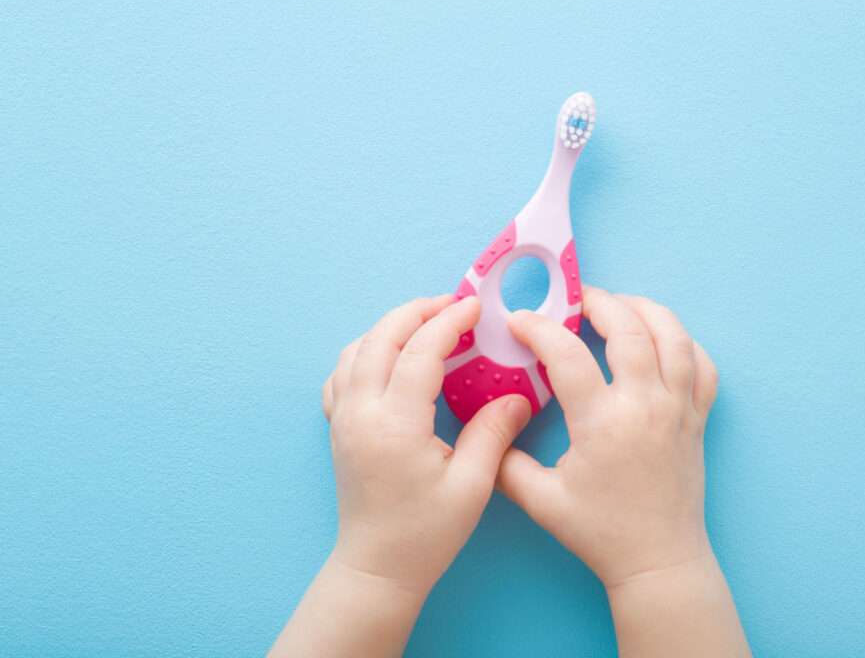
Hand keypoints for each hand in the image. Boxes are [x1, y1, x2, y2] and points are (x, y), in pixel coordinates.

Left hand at [322, 294, 530, 595]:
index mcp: (396, 424)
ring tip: (426, 324)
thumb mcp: (472, 486)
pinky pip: (341, 374)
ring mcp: (344, 419)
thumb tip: (518, 396)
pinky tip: (389, 358)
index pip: (420, 351)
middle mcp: (361, 413)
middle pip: (382, 337)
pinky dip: (364, 351)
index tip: (474, 307)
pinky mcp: (339, 429)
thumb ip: (493, 433)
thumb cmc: (424, 534)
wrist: (377, 567)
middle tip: (453, 304)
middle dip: (418, 311)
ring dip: (391, 327)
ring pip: (357, 349)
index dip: (449, 321)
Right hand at [496, 286, 718, 587]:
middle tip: (575, 299)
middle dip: (599, 302)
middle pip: (629, 328)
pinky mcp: (697, 420)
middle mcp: (645, 407)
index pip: (567, 354)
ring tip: (620, 305)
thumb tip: (487, 425)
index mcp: (603, 423)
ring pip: (674, 337)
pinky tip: (663, 339)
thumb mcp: (540, 500)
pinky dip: (685, 343)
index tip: (519, 321)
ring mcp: (678, 411)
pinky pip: (703, 366)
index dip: (538, 328)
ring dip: (646, 310)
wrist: (657, 559)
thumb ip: (504, 461)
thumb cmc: (600, 533)